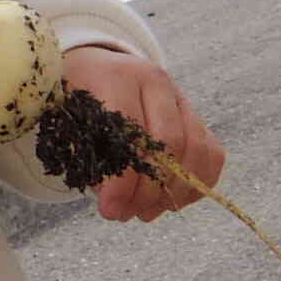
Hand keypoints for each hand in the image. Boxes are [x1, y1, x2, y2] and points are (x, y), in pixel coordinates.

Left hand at [63, 47, 225, 224]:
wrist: (94, 66)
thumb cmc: (77, 97)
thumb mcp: (69, 119)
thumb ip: (89, 157)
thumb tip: (115, 203)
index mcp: (118, 77)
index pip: (131, 134)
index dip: (123, 180)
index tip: (110, 210)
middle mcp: (156, 82)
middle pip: (171, 144)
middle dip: (150, 191)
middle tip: (127, 214)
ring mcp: (180, 97)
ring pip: (196, 150)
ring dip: (174, 192)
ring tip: (145, 212)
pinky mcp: (195, 114)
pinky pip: (211, 153)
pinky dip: (196, 184)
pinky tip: (169, 200)